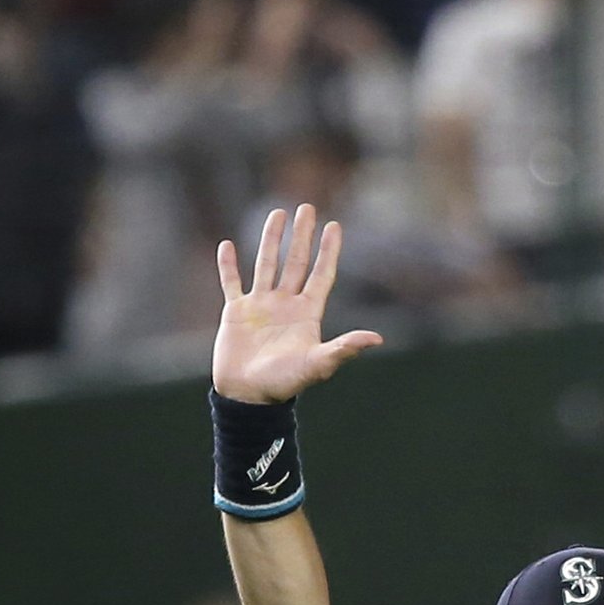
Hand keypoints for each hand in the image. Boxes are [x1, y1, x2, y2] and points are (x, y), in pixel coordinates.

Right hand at [212, 204, 383, 403]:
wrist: (248, 396)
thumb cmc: (284, 383)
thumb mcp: (318, 364)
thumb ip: (344, 348)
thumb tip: (376, 339)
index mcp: (306, 313)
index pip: (321, 274)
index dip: (328, 251)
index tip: (334, 226)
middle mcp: (285, 304)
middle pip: (295, 262)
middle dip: (302, 236)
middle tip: (306, 208)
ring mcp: (260, 306)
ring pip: (266, 264)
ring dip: (271, 240)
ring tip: (277, 214)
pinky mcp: (235, 313)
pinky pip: (231, 283)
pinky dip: (228, 265)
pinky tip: (227, 245)